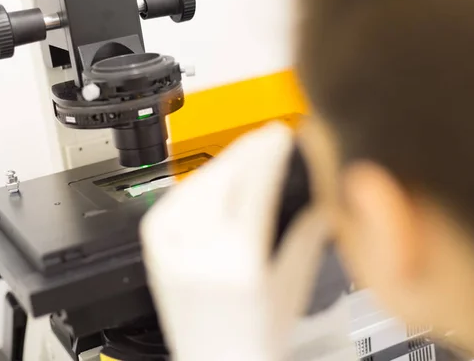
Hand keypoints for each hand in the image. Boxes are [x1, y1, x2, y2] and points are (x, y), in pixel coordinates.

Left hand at [141, 123, 332, 359]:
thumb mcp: (294, 280)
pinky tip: (219, 175)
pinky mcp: (155, 247)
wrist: (216, 359)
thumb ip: (308, 230)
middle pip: (224, 177)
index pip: (256, 185)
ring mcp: (171, 248)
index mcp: (239, 260)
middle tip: (268, 137)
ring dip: (226, 161)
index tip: (283, 135)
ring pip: (198, 183)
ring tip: (248, 153)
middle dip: (249, 150)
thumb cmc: (256, 332)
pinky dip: (201, 182)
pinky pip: (178, 199)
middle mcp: (199, 250)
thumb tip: (317, 187)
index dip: (270, 152)